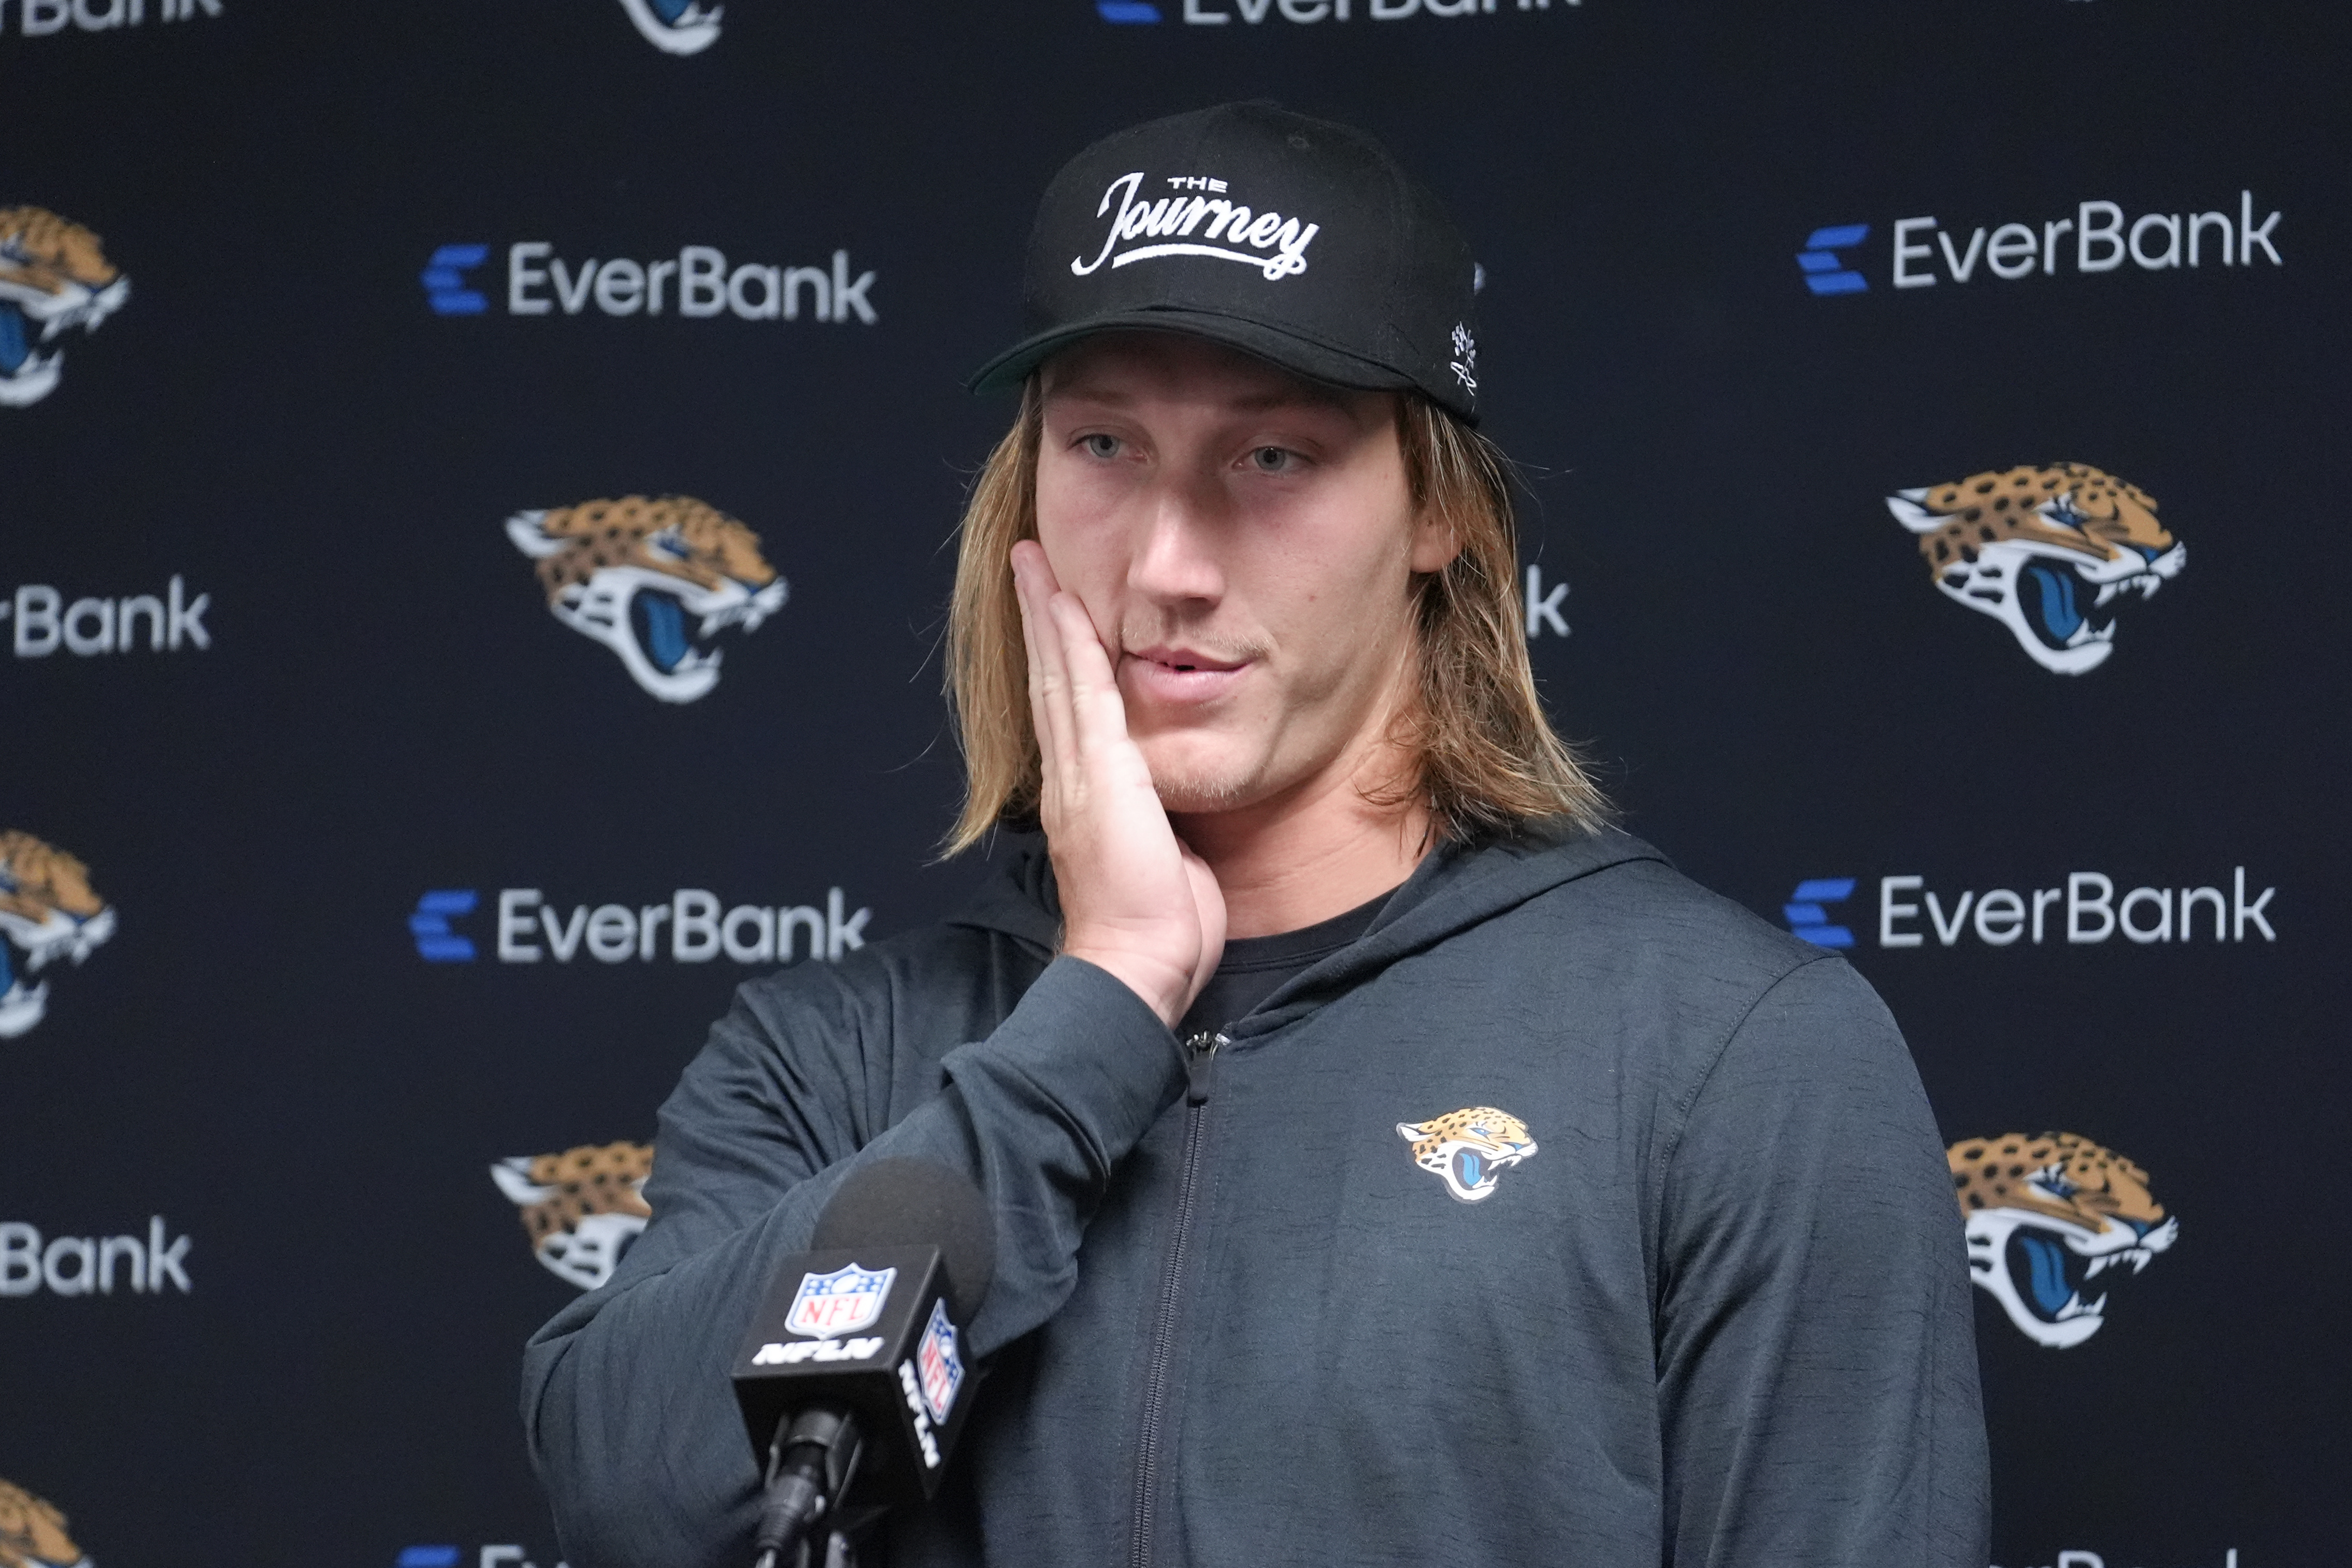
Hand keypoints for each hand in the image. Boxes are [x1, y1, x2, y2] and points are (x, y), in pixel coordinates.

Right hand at [1011, 540, 1225, 1027]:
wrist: (1137, 969)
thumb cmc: (1155, 930)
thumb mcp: (1161, 859)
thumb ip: (1158, 825)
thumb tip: (1171, 813)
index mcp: (1082, 798)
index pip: (1065, 710)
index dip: (1057, 655)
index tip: (1052, 607)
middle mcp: (1070, 780)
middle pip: (1049, 681)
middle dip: (1041, 617)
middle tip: (1028, 562)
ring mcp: (1078, 778)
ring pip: (1058, 678)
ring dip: (1049, 616)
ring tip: (1036, 565)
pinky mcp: (1099, 779)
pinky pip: (1083, 698)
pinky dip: (1072, 649)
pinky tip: (1067, 608)